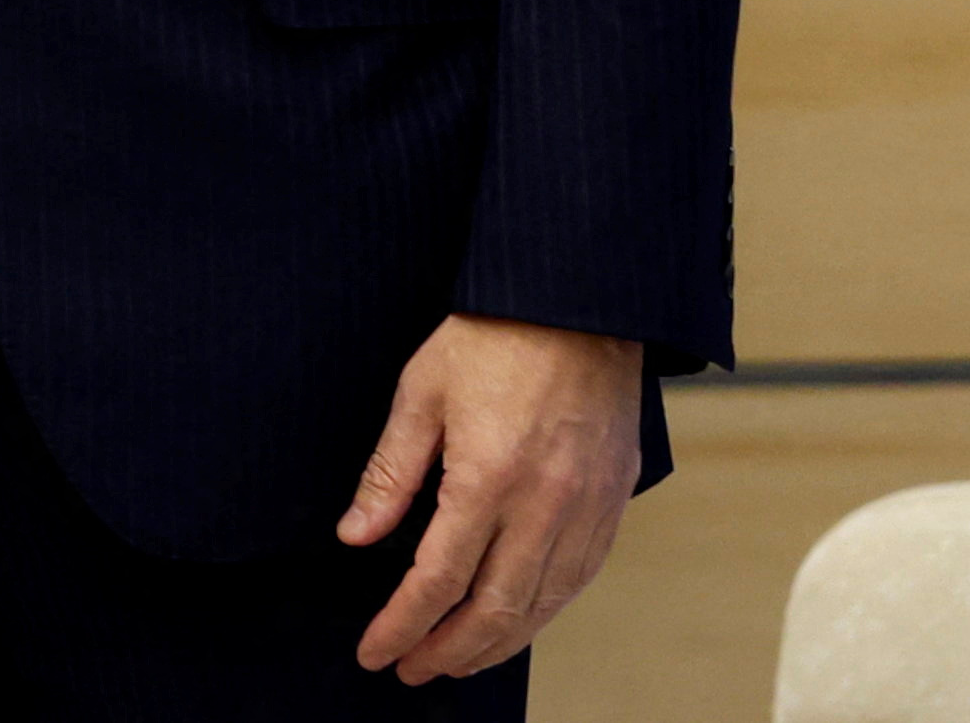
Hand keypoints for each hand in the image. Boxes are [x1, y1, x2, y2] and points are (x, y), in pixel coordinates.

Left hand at [340, 314, 645, 683]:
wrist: (576, 300)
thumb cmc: (493, 337)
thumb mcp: (420, 392)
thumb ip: (390, 473)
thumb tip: (355, 536)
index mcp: (488, 478)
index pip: (437, 580)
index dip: (401, 626)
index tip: (375, 652)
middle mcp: (545, 505)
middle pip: (494, 610)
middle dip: (446, 651)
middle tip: (410, 669)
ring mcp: (587, 507)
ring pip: (542, 605)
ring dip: (497, 644)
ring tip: (456, 660)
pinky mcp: (614, 500)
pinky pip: (580, 577)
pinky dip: (545, 611)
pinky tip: (518, 621)